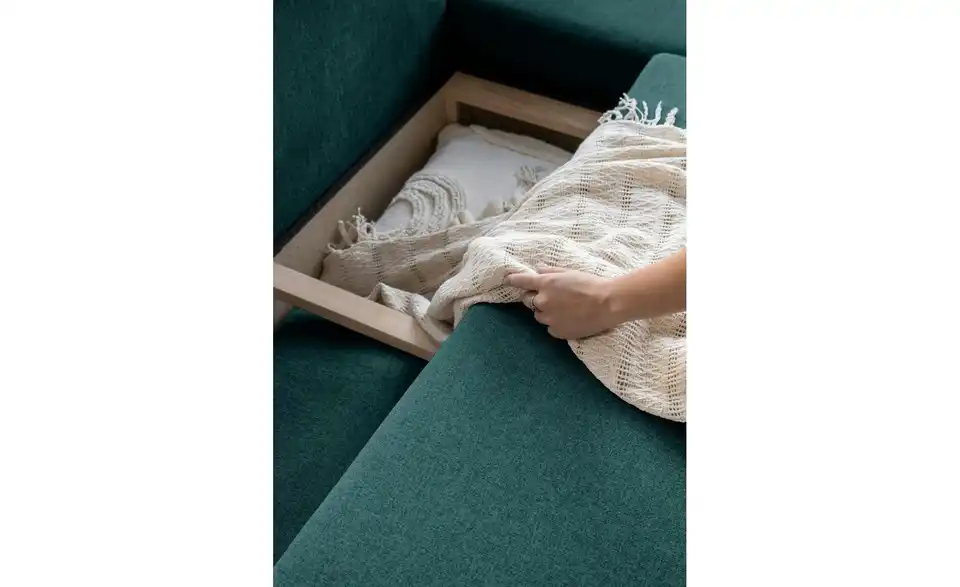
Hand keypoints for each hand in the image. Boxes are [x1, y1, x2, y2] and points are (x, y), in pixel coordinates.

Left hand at [504, 267, 619, 339]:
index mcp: (546, 283)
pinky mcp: (557, 332)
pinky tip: (570, 319)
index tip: (508, 280)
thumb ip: (551, 271)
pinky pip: (550, 328)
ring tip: (565, 309)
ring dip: (546, 312)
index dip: (513, 280)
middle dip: (535, 298)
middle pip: (528, 301)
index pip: (522, 281)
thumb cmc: (592, 284)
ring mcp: (549, 318)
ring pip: (539, 316)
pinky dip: (556, 324)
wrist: (608, 304)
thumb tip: (538, 269)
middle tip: (551, 297)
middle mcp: (543, 301)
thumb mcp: (570, 272)